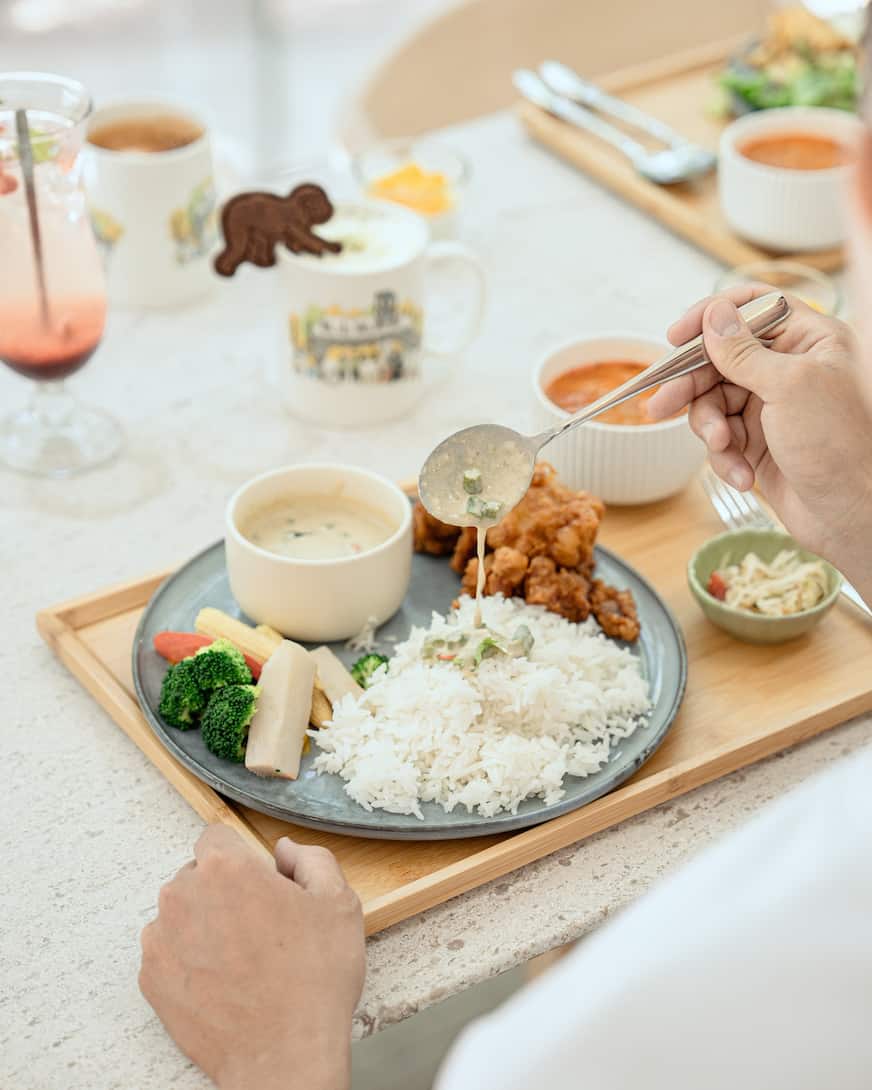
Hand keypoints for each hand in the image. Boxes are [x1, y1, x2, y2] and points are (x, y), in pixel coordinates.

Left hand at [140, 828, 364, 1089]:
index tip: (260, 883)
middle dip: (223, 890)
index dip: (242, 858)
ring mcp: (161, 939)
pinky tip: (223, 979)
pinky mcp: (152, 979)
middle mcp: (184, 896)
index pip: (216, 837)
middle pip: (197, 875)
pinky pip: (167, 951)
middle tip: (259, 925)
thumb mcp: (339, 903)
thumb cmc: (314, 980)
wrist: (286, 1056)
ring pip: (180, 912)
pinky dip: (188, 959)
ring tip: (241, 957)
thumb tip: (285, 851)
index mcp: (227, 869)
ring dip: (203, 923)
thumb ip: (311, 858)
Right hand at [648, 284, 871, 597]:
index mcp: (809, 340)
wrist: (854, 514)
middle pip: (721, 359)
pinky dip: (724, 457)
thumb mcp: (789, 388)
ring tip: (721, 448)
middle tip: (663, 404)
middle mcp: (789, 368)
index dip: (712, 316)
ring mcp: (772, 406)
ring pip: (714, 401)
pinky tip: (742, 475)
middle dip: (692, 384)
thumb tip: (713, 314)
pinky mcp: (758, 442)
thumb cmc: (842, 446)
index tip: (678, 335)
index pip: (752, 308)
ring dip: (710, 428)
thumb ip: (743, 351)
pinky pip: (721, 437)